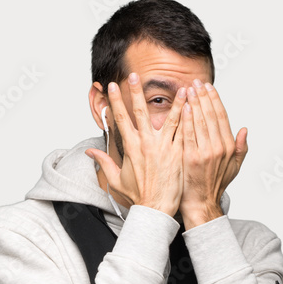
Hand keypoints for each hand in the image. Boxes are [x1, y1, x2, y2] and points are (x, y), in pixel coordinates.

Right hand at [85, 73, 186, 216]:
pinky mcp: (177, 152)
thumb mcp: (116, 179)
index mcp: (130, 147)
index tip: (111, 87)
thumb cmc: (138, 195)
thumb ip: (103, 162)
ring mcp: (163, 147)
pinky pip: (183, 130)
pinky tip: (192, 105)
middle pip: (140, 112)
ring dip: (175, 100)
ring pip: (169, 117)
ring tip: (180, 86)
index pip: (120, 119)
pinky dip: (187, 116)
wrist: (155, 208)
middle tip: (134, 76)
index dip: (114, 101)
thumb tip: (90, 151)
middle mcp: (146, 143)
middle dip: (135, 92)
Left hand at [179, 79, 247, 227]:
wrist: (201, 204)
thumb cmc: (214, 186)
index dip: (215, 100)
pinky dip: (186, 119)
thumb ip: (241, 148)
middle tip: (197, 82)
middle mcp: (219, 148)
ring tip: (189, 89)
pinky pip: (189, 133)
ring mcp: (206, 153)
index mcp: (229, 147)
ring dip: (194, 103)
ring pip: (200, 121)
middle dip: (203, 96)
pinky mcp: (191, 158)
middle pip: (211, 115)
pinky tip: (183, 106)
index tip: (209, 88)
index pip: (222, 117)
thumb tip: (244, 130)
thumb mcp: (234, 168)